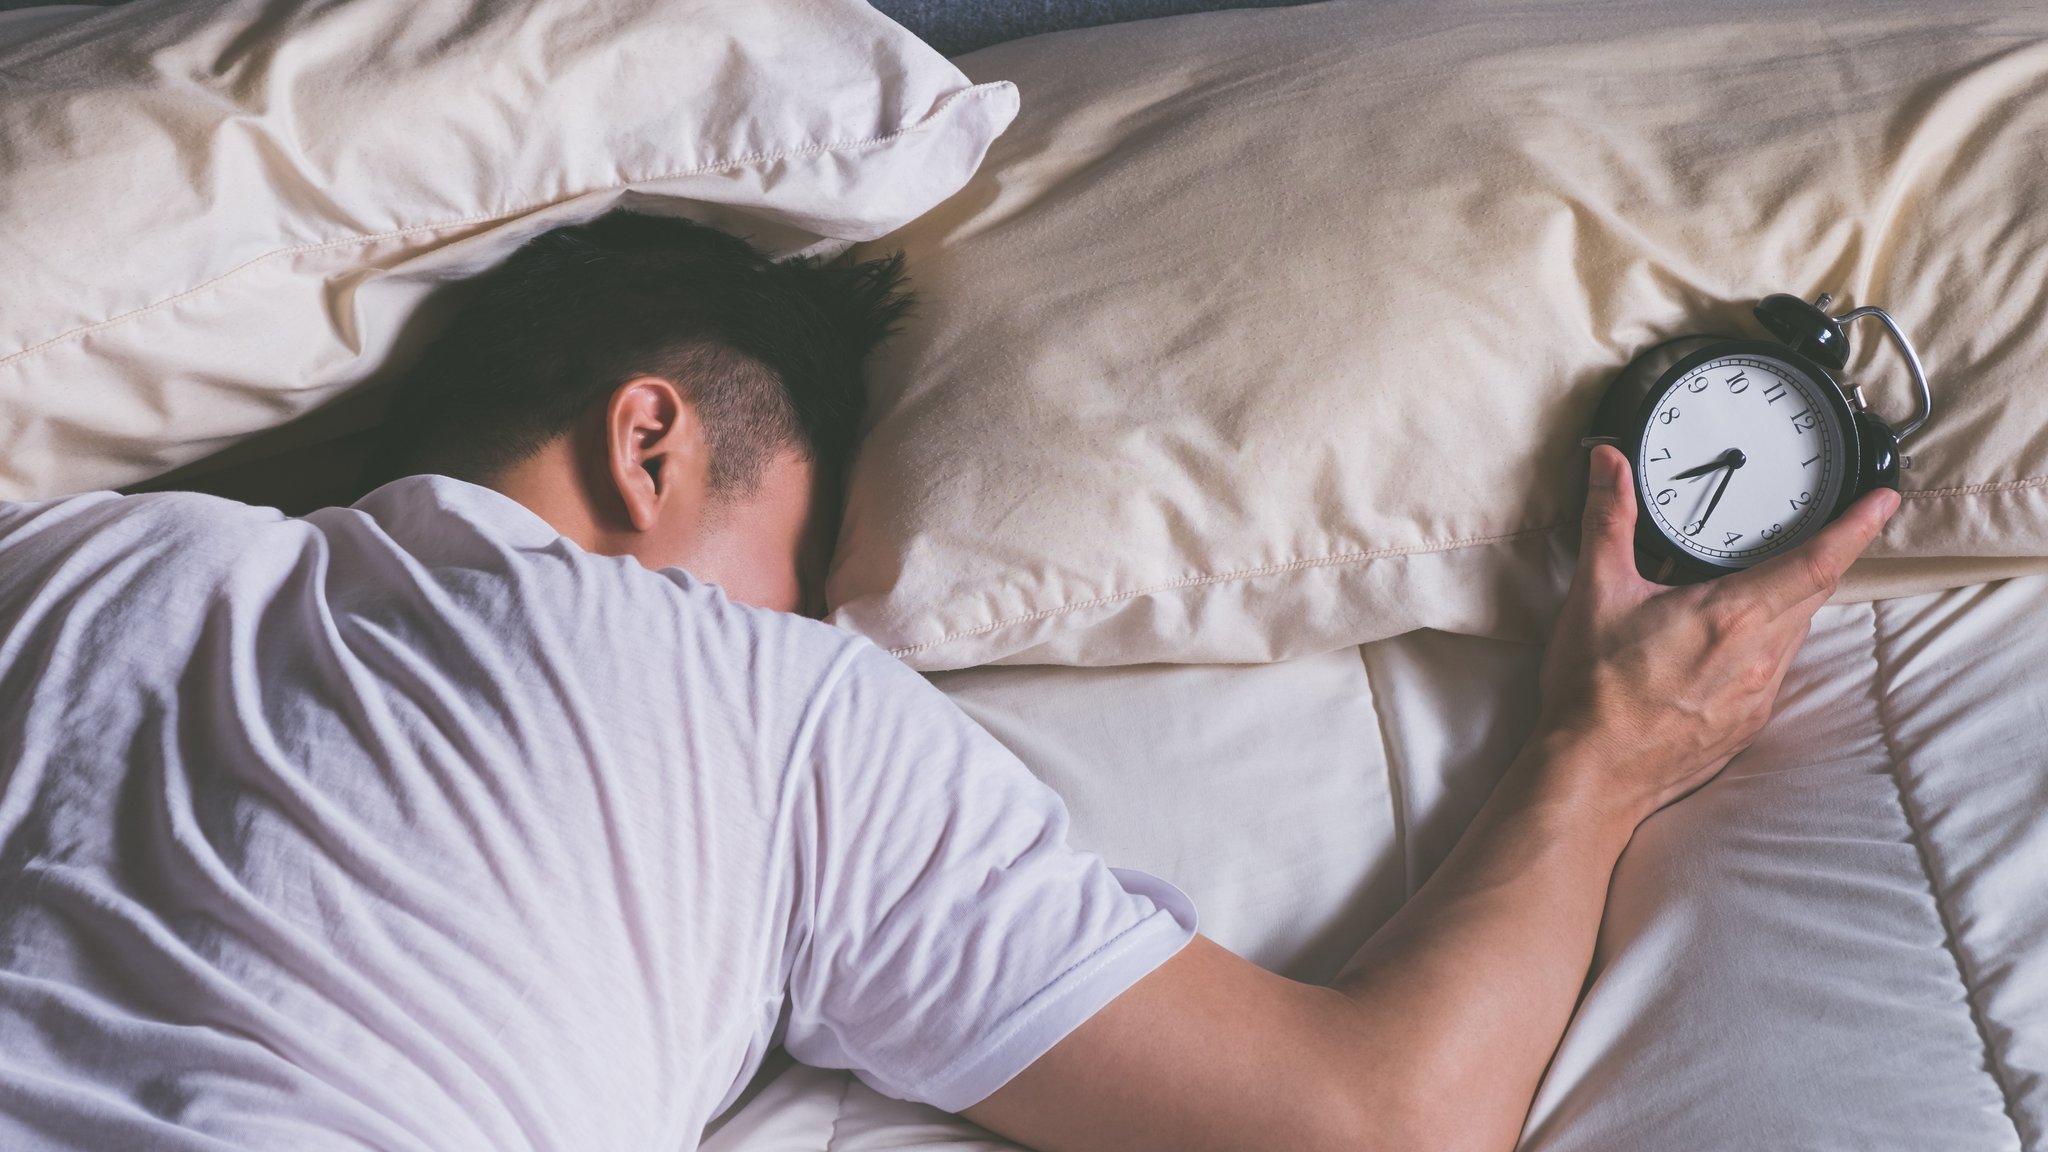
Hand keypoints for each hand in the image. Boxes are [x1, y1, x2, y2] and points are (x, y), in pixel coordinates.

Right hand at [1535, 445, 1899, 826]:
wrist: (1592, 774)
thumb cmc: (1593, 690)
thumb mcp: (1596, 594)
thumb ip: (1609, 520)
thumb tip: (1609, 463)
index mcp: (1731, 617)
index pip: (1815, 564)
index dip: (1855, 529)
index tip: (1882, 502)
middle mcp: (1758, 657)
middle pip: (1812, 593)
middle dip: (1822, 557)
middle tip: (1821, 526)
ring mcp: (1758, 696)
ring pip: (1795, 632)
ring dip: (1789, 600)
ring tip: (1761, 580)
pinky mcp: (1748, 724)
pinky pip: (1774, 669)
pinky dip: (1766, 641)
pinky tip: (1729, 640)